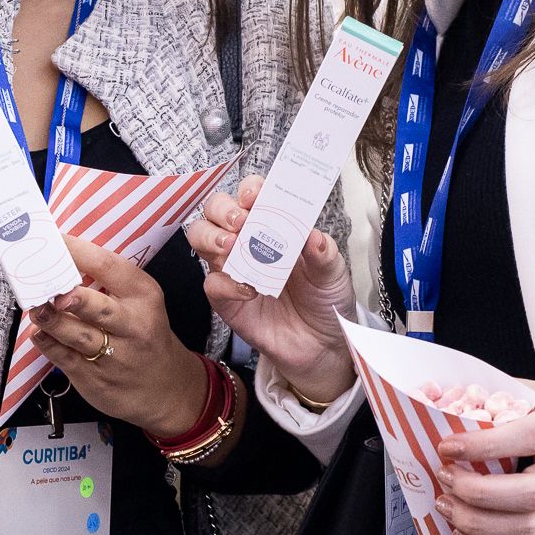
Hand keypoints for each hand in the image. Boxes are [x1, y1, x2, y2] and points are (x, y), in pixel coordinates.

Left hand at [31, 236, 211, 438]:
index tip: (52, 240)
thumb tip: (60, 255)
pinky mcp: (96, 378)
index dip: (76, 251)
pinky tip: (39, 332)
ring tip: (35, 307)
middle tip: (52, 289)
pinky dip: (48, 343)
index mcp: (143, 295)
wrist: (167, 387)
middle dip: (73, 298)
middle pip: (98, 308)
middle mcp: (132, 325)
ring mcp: (115, 355)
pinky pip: (65, 358)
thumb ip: (107, 281)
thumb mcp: (141, 301)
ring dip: (51, 320)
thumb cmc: (144, 334)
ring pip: (77, 335)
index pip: (109, 266)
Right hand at [190, 177, 356, 401]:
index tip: (256, 196)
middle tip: (240, 221)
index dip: (250, 189)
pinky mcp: (227, 300)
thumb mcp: (333, 273)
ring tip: (233, 245)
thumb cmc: (324, 299)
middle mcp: (247, 242)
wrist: (321, 345)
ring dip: (212, 237)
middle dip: (222, 209)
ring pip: (201, 239)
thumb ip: (324, 253)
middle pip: (216, 211)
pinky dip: (227, 283)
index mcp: (273, 226)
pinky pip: (213, 285)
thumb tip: (312, 235)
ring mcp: (233, 269)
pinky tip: (250, 289)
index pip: (251, 195)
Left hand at [435, 382, 534, 534]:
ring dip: (477, 523)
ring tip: (446, 506)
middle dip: (477, 492)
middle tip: (445, 478)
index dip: (484, 445)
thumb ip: (500, 398)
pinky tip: (465, 532)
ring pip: (526, 530)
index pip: (529, 437)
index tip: (448, 446)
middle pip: (529, 494)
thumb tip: (448, 408)